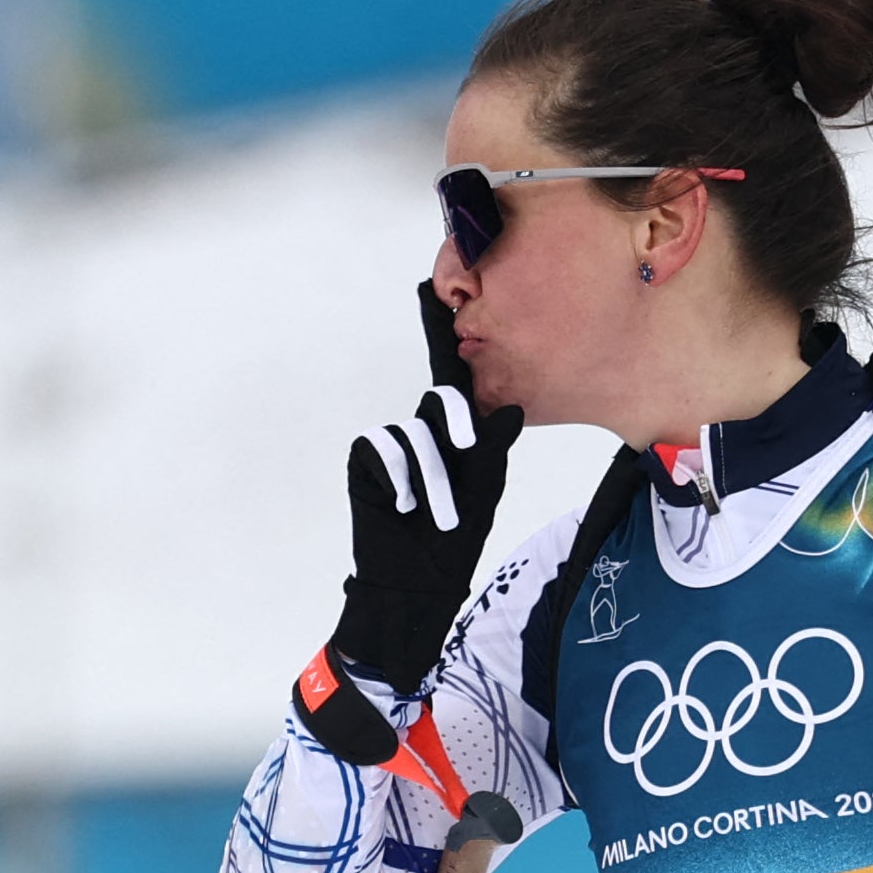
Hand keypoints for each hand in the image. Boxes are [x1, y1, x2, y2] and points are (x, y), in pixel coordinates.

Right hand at [327, 283, 522, 693]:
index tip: (431, 288)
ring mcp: (390, 444)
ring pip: (415, 432)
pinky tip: (401, 509)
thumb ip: (493, 450)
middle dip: (455, 434)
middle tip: (465, 469)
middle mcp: (421, 431)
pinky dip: (400, 477)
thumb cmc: (454, 542)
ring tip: (436, 517)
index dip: (437, 330)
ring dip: (433, 477)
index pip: (450, 378)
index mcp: (453, 433)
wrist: (412, 585)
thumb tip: (508, 410)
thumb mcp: (484, 494)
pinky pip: (384, 448)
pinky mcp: (365, 461)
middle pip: (439, 401)